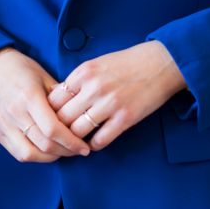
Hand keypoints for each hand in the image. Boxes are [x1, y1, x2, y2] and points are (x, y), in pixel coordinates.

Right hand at [0, 48, 90, 162]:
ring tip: (63, 151)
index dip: (72, 141)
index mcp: (29, 96)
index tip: (84, 146)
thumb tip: (81, 116)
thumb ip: (62, 98)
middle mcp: (14, 113)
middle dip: (66, 151)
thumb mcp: (45, 77)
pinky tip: (47, 151)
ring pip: (31, 154)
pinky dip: (36, 157)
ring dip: (51, 157)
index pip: (53, 129)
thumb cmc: (22, 69)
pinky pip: (18, 153)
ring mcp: (4, 124)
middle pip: (44, 144)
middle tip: (78, 150)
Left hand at [48, 41, 184, 150]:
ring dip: (74, 140)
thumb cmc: (127, 63)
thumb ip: (77, 81)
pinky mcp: (125, 118)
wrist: (160, 63)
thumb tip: (56, 100)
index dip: (49, 112)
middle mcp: (93, 88)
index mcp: (83, 72)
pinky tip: (93, 143)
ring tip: (74, 142)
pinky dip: (93, 145)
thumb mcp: (96, 64)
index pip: (53, 99)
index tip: (50, 119)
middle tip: (58, 136)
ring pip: (78, 131)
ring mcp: (110, 104)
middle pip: (62, 117)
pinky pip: (100, 140)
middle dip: (58, 129)